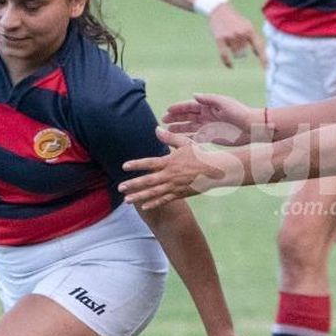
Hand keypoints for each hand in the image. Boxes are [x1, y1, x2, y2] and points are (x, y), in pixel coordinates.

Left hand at [121, 128, 238, 209]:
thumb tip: (156, 128)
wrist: (215, 171)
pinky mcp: (179, 194)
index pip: (149, 163)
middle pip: (148, 181)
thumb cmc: (200, 154)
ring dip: (139, 197)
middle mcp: (170, 175)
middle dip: (133, 185)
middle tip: (120, 188)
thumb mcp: (185, 142)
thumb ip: (169, 137)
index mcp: (170, 161)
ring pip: (154, 193)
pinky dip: (154, 203)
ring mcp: (174, 186)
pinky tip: (144, 206)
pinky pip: (164, 200)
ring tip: (127, 200)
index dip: (136, 165)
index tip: (124, 166)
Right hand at [162, 93, 262, 145]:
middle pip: (187, 116)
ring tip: (166, 132)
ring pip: (189, 127)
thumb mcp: (224, 104)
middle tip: (162, 121)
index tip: (167, 110)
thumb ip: (209, 99)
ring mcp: (209, 126)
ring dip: (178, 129)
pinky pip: (196, 138)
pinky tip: (178, 142)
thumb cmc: (240, 113)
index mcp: (209, 106)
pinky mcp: (212, 137)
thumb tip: (194, 95)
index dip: (178, 108)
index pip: (190, 106)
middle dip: (175, 118)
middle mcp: (207, 115)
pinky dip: (187, 139)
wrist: (252, 128)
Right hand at [207, 4, 267, 68]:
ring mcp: (230, 37)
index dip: (264, 58)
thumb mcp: (247, 26)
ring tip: (231, 42)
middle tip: (237, 41)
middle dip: (242, 51)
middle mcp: (240, 34)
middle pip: (244, 53)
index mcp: (249, 30)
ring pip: (236, 54)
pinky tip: (231, 66)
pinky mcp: (220, 39)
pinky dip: (228, 62)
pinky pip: (225, 56)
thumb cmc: (236, 20)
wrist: (220, 10)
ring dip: (235, 52)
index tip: (267, 68)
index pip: (259, 47)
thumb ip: (254, 39)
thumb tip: (259, 54)